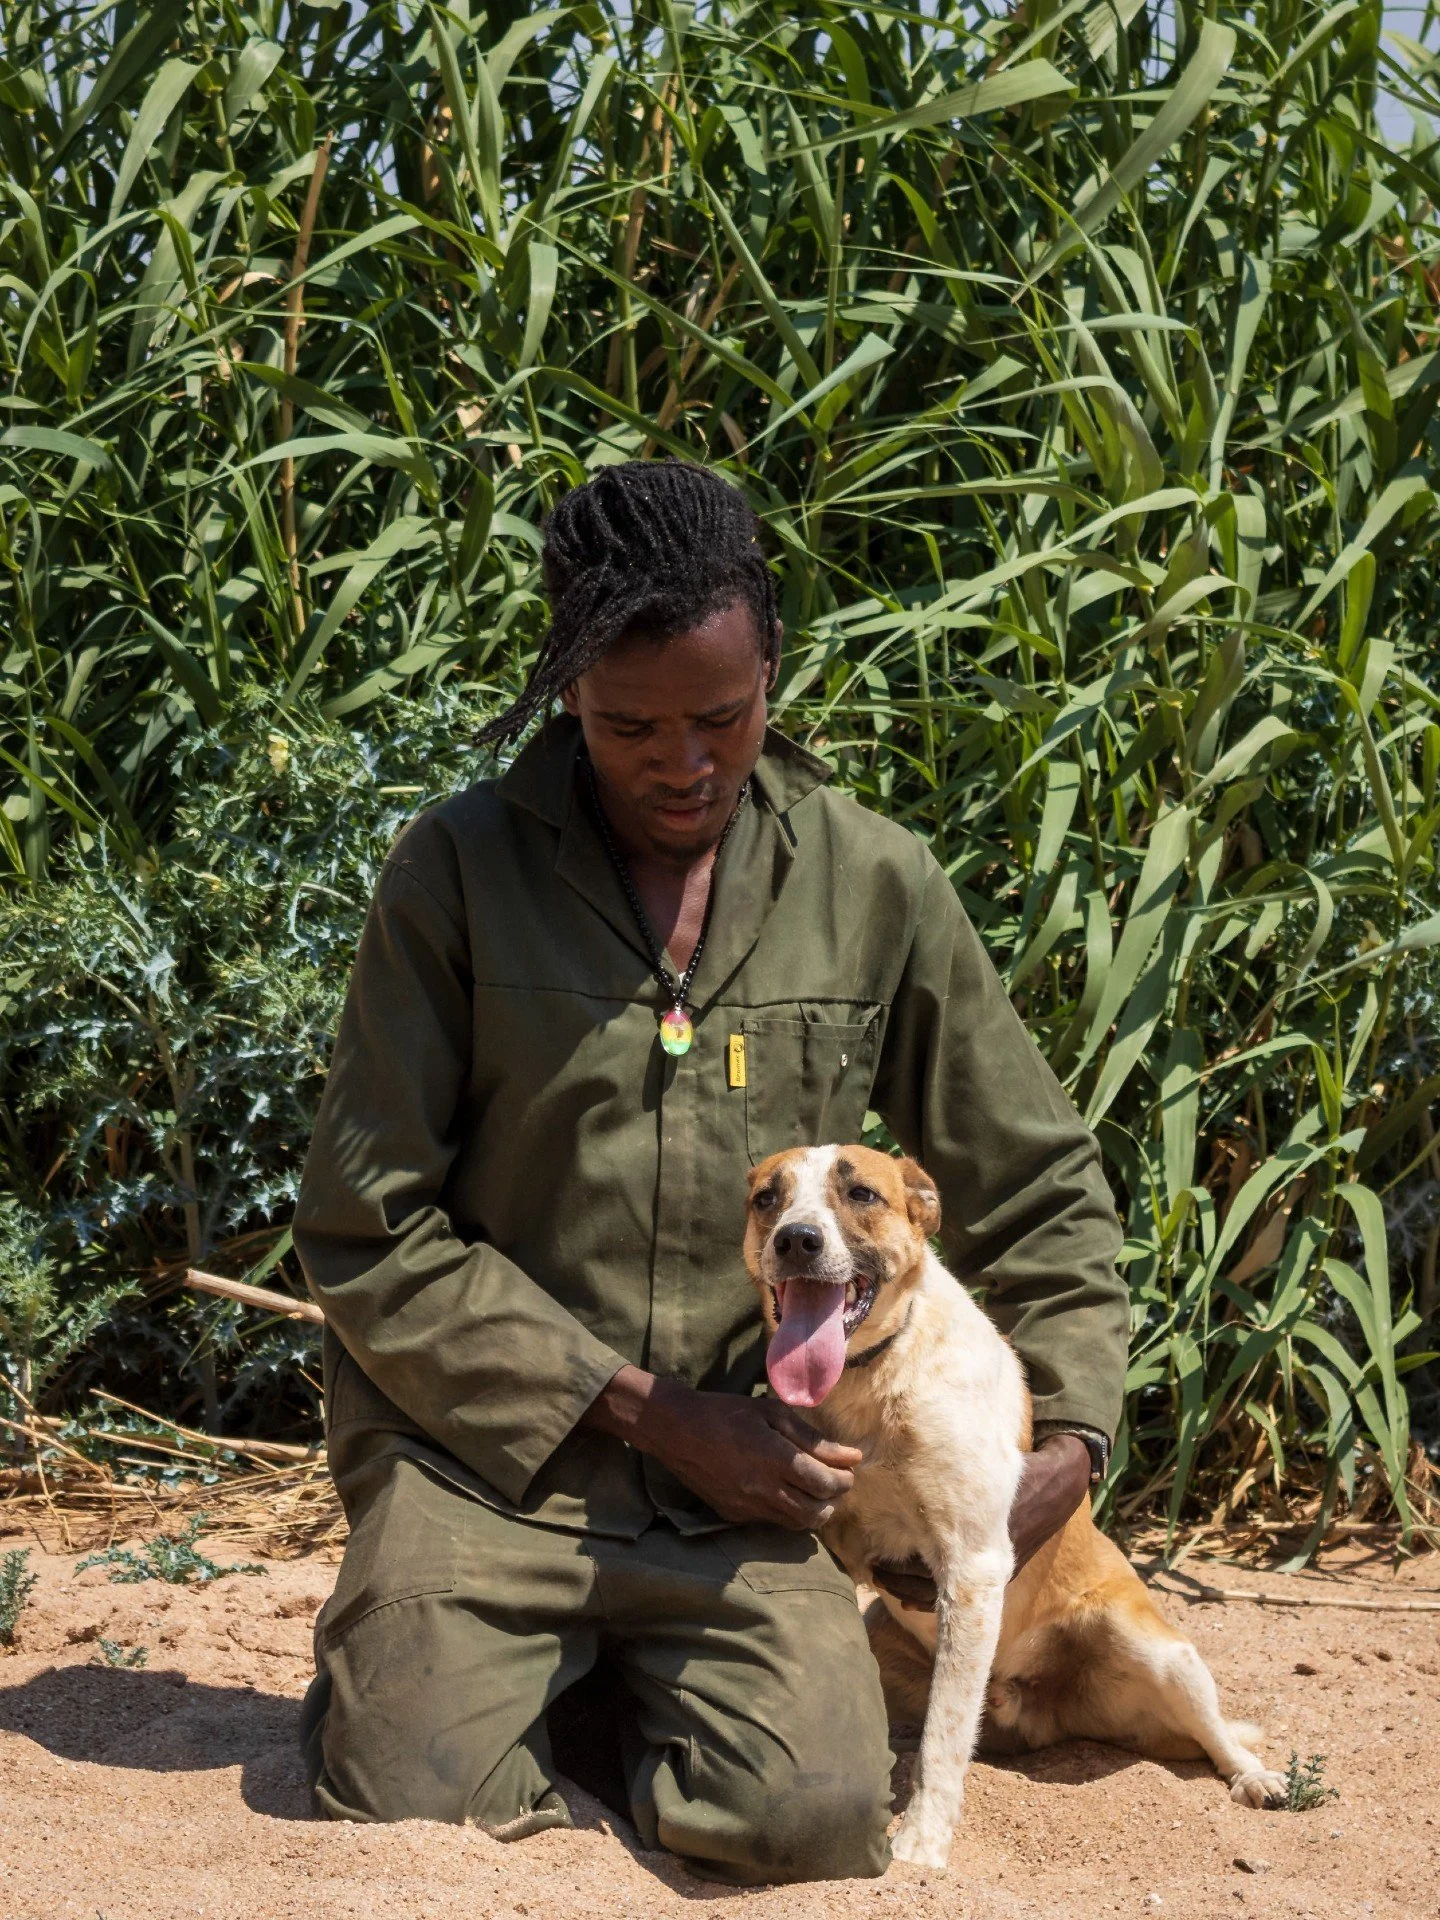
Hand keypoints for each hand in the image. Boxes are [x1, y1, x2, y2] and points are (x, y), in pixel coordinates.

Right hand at [583, 1364, 861, 1528]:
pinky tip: (787, 1491)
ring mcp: (747, 1507)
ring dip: (815, 1510)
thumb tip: (852, 1457)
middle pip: (816, 1513)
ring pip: (797, 1524)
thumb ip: (813, 1439)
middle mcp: (763, 1489)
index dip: (844, 1480)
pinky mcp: (734, 1516)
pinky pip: (773, 1521)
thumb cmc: (727, 1413)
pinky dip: (789, 1511)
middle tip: (836, 1480)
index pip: (825, 1484)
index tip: (848, 1468)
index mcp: (775, 1458)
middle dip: (834, 1499)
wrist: (677, 1430)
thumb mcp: (772, 1413)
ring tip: (816, 1489)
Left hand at [869, 1432, 1093, 1609]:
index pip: (929, 1573)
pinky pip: (961, 1590)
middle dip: (899, 1579)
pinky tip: (908, 1590)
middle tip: (872, 1568)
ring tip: (884, 1575)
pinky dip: (931, 1595)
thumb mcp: (986, 1468)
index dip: (898, 1571)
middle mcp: (986, 1564)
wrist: (1058, 1486)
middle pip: (932, 1588)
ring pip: (945, 1595)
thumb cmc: (1016, 1471)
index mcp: (977, 1543)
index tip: (873, 1560)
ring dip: (911, 1589)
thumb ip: (950, 1471)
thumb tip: (906, 1458)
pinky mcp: (997, 1570)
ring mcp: (992, 1570)